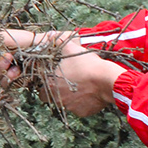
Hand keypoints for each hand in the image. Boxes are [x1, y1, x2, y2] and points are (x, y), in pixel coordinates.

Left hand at [0, 31, 125, 116]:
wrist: (107, 80)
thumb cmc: (87, 64)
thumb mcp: (70, 48)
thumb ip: (57, 41)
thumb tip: (50, 35)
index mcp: (51, 85)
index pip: (40, 90)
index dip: (46, 84)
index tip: (54, 78)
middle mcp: (58, 99)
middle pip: (51, 99)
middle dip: (56, 93)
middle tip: (66, 83)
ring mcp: (70, 107)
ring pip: (66, 104)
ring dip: (69, 98)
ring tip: (80, 87)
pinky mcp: (82, 113)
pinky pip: (79, 109)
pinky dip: (82, 103)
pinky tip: (89, 94)